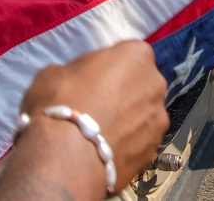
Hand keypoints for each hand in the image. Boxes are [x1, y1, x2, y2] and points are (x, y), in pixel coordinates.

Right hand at [0, 40, 168, 199]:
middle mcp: (155, 84)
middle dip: (124, 91)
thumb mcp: (55, 72)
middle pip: (140, 83)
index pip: (128, 54)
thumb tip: (79, 81)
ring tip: (100, 133)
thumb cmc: (60, 104)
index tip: (92, 78)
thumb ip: (78, 71)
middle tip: (96, 105)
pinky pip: (139, 141)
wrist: (66, 159)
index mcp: (136, 56)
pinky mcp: (154, 151)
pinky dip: (127, 144)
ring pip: (143, 114)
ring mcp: (158, 120)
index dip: (109, 66)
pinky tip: (104, 151)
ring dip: (128, 119)